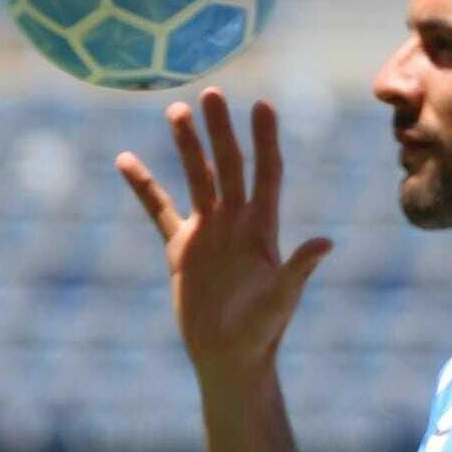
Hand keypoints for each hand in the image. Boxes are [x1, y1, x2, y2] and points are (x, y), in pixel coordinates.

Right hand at [116, 87, 331, 381]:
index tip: (262, 105)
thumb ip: (299, 270)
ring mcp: (208, 232)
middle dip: (222, 131)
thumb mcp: (281, 299)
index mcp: (263, 229)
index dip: (265, 140)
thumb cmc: (263, 332)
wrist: (231, 358)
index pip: (267, 173)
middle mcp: (237, 222)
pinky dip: (143, 186)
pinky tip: (125, 159)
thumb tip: (326, 243)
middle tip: (211, 93)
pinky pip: (158, 209)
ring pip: (197, 178)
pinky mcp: (181, 249)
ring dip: (188, 146)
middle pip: (230, 165)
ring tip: (176, 110)